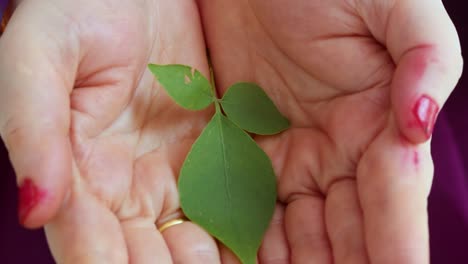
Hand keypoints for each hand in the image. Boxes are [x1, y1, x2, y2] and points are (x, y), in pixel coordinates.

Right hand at [0, 0, 223, 261]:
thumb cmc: (80, 12)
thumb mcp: (41, 57)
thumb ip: (32, 127)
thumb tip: (35, 207)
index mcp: (78, 170)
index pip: (89, 240)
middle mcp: (123, 184)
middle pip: (141, 253)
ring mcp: (169, 172)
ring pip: (185, 238)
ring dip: (204, 263)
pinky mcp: (207, 154)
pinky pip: (221, 202)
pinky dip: (234, 230)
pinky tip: (251, 248)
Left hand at [199, 0, 462, 262]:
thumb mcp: (390, 7)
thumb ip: (425, 55)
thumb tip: (420, 119)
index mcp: (379, 124)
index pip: (392, 199)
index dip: (396, 245)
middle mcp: (340, 152)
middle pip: (348, 231)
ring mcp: (293, 157)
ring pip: (300, 233)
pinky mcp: (249, 151)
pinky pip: (254, 208)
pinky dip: (254, 244)